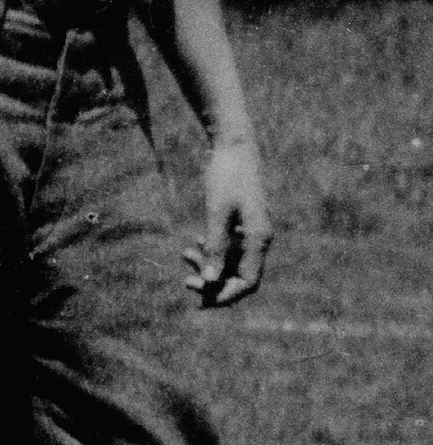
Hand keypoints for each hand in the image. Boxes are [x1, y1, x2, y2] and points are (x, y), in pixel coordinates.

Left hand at [184, 137, 270, 307]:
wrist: (234, 146)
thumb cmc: (226, 176)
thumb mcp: (216, 212)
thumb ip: (215, 247)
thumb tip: (210, 281)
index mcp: (259, 239)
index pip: (248, 282)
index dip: (226, 295)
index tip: (200, 299)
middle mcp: (260, 238)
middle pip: (240, 275)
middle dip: (214, 282)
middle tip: (186, 281)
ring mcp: (252, 230)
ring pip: (232, 260)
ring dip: (210, 263)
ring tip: (184, 255)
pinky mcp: (243, 221)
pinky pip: (230, 246)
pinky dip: (213, 249)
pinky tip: (195, 243)